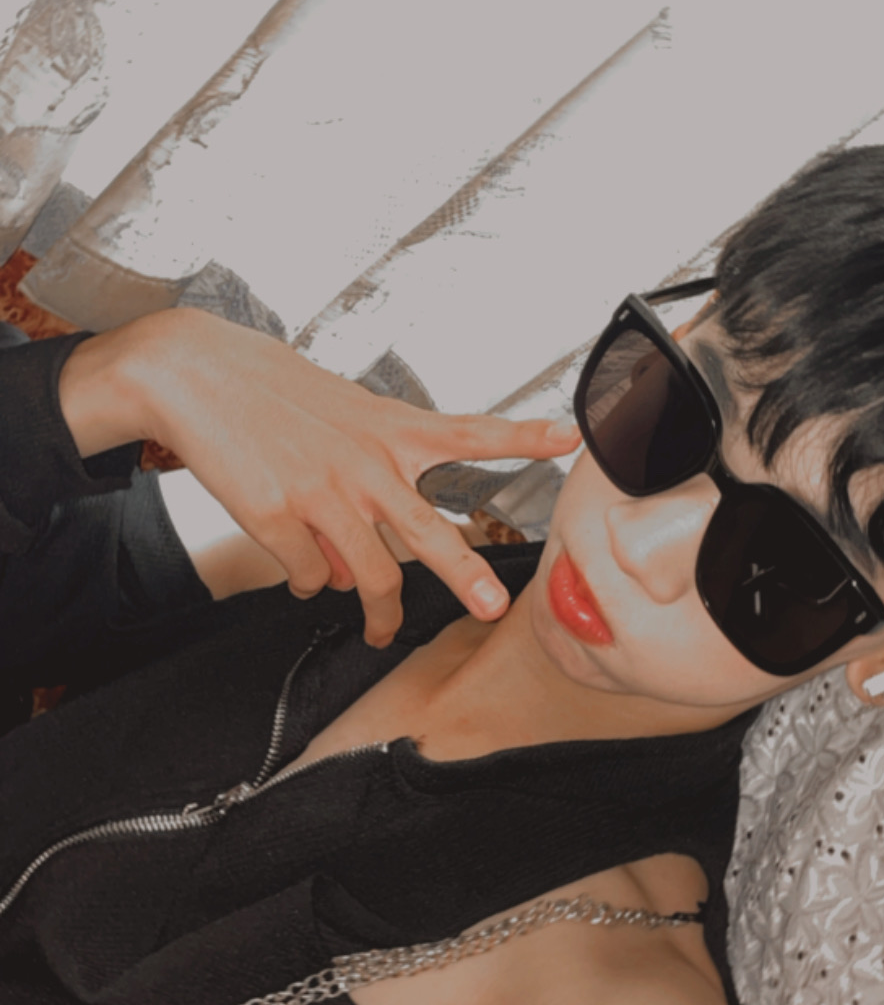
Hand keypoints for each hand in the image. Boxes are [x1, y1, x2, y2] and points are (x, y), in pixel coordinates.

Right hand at [58, 311, 578, 645]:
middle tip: (492, 608)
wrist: (194, 373)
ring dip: (377, 613)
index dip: (522, 436)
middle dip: (465, 575)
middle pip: (428, 532)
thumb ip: (367, 484)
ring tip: (380, 631)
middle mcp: (364, 463)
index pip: (469, 433)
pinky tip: (301, 574)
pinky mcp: (275, 517)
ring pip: (364, 575)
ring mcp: (321, 494)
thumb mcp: (339, 417)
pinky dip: (307, 582)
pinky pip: (306, 575)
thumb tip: (353, 570)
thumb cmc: (271, 391)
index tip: (568, 437)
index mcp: (388, 429)